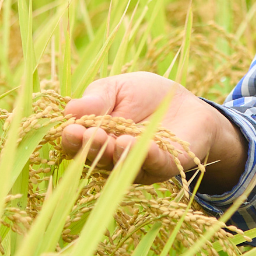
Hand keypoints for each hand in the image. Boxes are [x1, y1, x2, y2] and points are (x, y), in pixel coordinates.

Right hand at [59, 72, 247, 190]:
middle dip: (93, 149)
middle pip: (96, 161)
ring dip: (119, 155)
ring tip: (116, 140)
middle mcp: (113, 158)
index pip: (77, 146)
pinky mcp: (165, 166)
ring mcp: (138, 165)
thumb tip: (69, 110)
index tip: (72, 129)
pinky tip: (139, 145)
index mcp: (97, 138)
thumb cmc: (146, 96)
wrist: (186, 102)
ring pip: (123, 167)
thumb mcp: (118, 88)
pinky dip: (147, 156)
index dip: (72, 140)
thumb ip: (97, 98)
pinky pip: (154, 165)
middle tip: (91, 135)